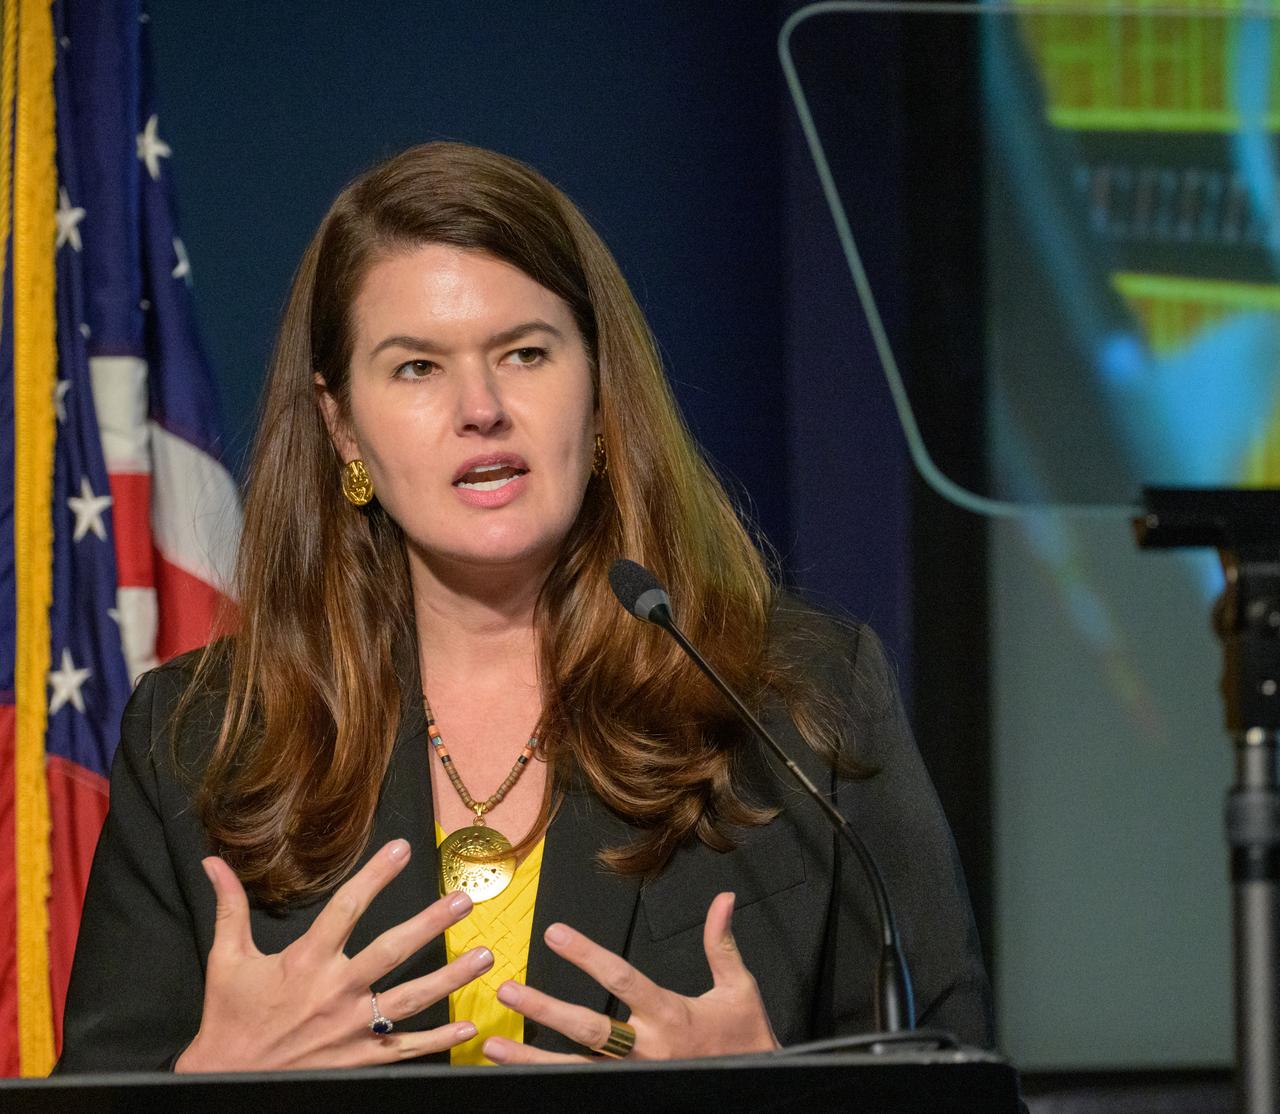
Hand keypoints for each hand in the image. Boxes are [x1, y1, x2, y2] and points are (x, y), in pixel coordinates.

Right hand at [175, 839, 491, 1070]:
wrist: (225, 1081)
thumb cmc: (228, 1018)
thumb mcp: (226, 959)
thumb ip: (229, 907)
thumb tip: (213, 862)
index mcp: (306, 962)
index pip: (347, 908)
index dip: (376, 875)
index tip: (404, 849)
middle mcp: (334, 992)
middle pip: (392, 952)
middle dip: (430, 924)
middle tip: (464, 901)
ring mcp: (351, 1029)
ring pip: (411, 999)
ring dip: (451, 977)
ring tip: (484, 955)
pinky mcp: (358, 1059)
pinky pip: (406, 1048)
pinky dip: (439, 1040)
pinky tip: (467, 1025)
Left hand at [482, 892, 778, 1063]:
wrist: (757, 1086)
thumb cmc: (747, 1037)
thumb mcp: (739, 989)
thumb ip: (721, 944)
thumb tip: (723, 899)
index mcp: (670, 1014)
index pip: (621, 978)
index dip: (587, 955)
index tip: (554, 934)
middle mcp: (647, 1049)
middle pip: (589, 1028)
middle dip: (545, 1011)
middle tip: (509, 993)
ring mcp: (635, 1077)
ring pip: (575, 1068)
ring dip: (532, 1058)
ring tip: (494, 1047)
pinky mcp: (629, 1094)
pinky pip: (584, 1089)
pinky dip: (551, 1086)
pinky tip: (521, 1080)